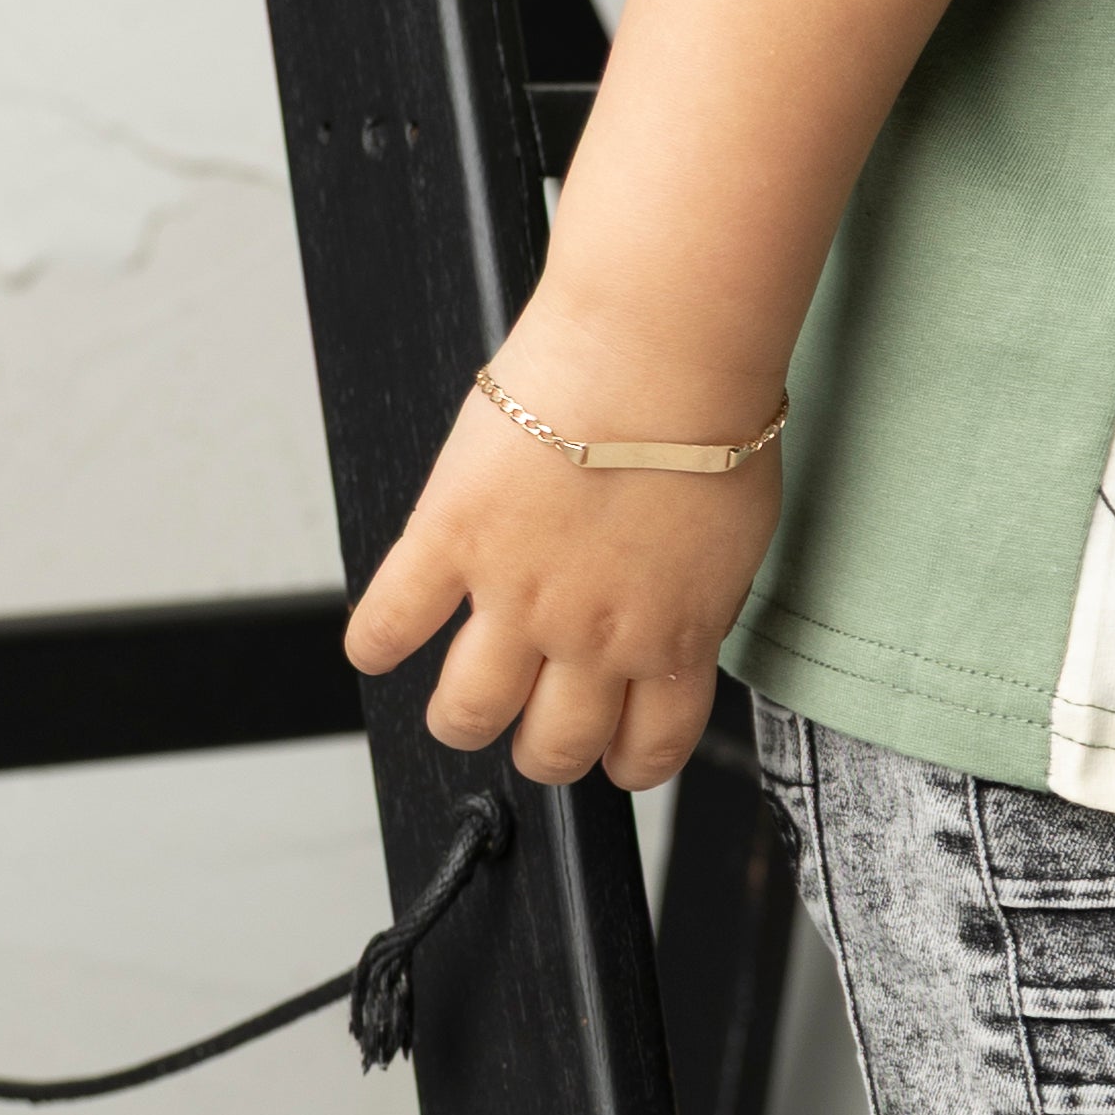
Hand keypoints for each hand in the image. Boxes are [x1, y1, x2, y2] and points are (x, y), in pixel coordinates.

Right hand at [344, 320, 785, 790]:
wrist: (659, 351)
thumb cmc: (712, 419)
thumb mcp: (738, 538)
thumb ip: (700, 597)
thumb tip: (685, 620)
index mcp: (672, 639)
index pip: (648, 747)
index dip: (626, 763)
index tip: (614, 756)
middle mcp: (592, 637)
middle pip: (553, 746)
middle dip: (541, 752)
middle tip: (532, 732)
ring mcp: (514, 597)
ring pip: (468, 710)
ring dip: (461, 718)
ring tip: (458, 707)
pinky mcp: (451, 541)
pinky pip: (391, 621)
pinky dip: (376, 643)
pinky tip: (378, 646)